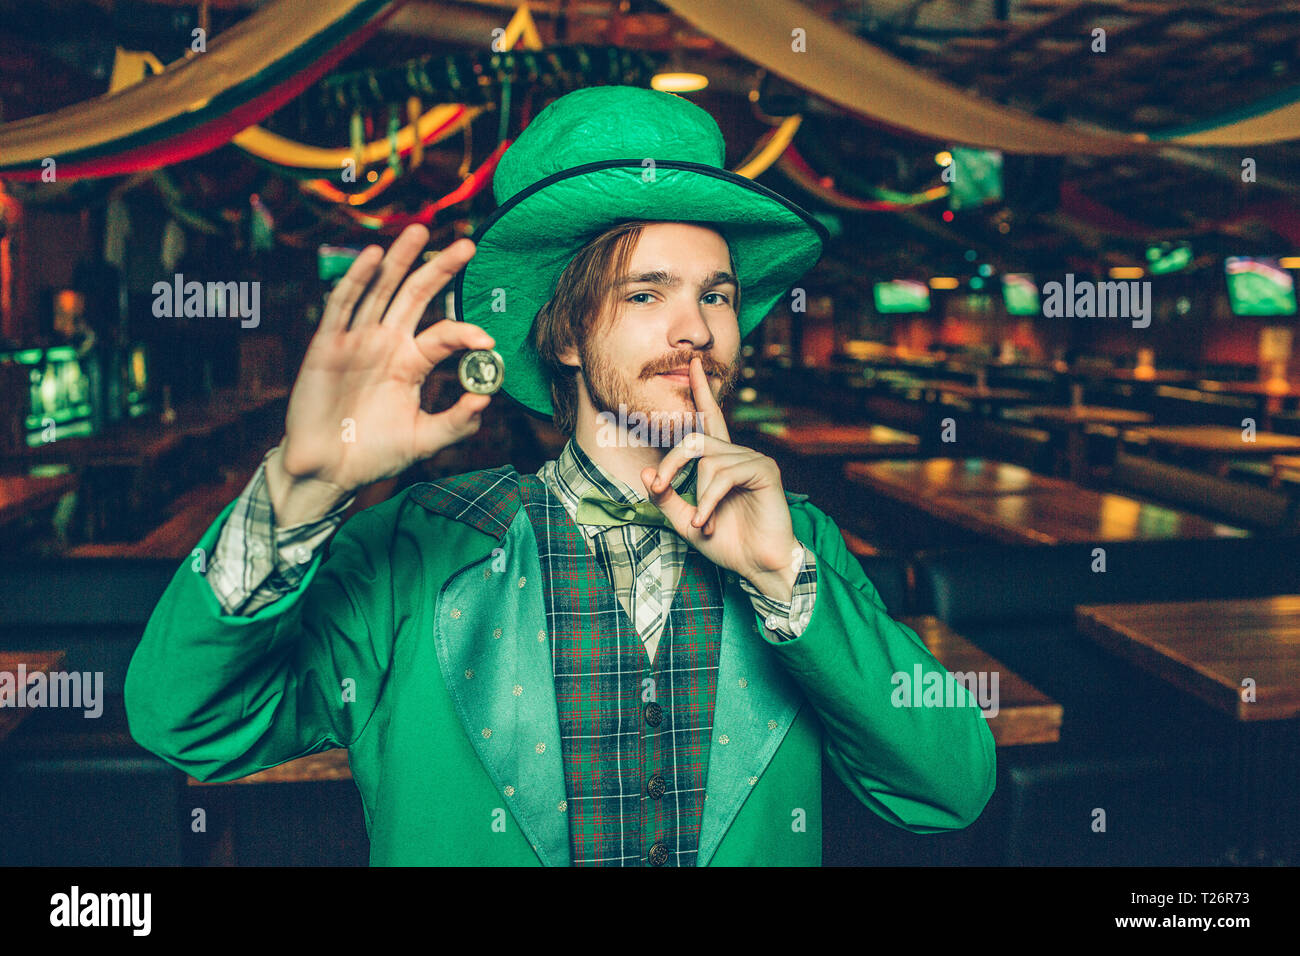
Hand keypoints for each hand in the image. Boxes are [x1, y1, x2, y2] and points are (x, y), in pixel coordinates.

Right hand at [276, 224, 493, 500]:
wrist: (328, 472)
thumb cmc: (374, 454)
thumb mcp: (423, 441)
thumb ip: (456, 423)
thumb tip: (485, 399)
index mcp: (411, 363)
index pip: (444, 335)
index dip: (465, 332)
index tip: (487, 340)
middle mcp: (386, 344)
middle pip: (416, 296)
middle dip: (440, 269)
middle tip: (468, 244)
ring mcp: (356, 341)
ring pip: (381, 290)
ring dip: (399, 259)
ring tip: (420, 230)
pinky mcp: (326, 346)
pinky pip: (342, 306)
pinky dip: (357, 279)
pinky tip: (374, 255)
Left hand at [639, 355, 800, 596]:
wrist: (760, 566)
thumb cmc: (729, 543)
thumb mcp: (686, 522)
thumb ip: (666, 498)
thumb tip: (648, 472)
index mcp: (721, 461)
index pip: (709, 418)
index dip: (701, 390)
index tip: (693, 363)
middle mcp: (738, 454)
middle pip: (695, 439)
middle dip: (672, 464)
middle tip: (661, 488)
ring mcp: (754, 460)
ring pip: (708, 461)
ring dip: (698, 498)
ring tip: (702, 524)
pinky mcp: (765, 471)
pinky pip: (724, 475)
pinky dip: (709, 502)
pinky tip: (708, 522)